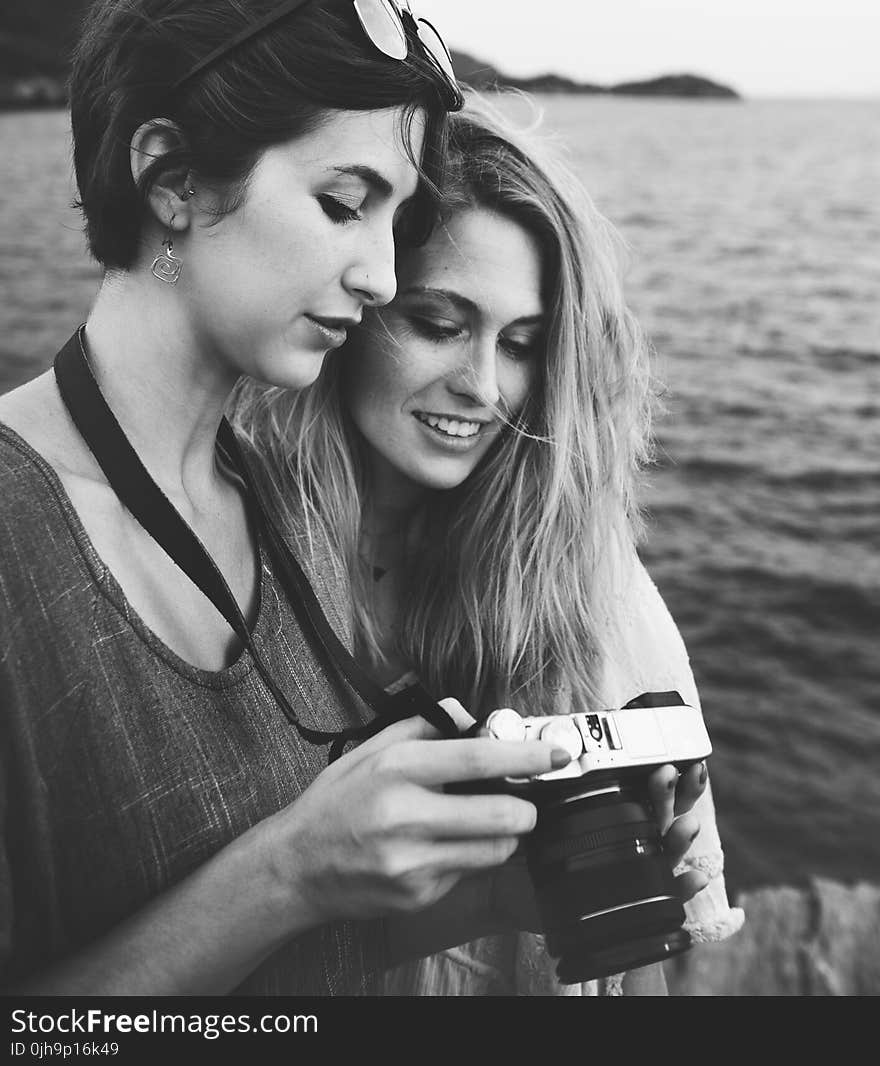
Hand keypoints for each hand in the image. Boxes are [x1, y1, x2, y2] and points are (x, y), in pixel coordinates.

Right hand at [259, 699, 572, 929]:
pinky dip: (467, 858)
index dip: (525, 757)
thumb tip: (470, 716)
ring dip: (503, 835)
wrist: (296, 867)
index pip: (477, 759)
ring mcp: (412, 862)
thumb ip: (423, 725)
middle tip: (525, 801)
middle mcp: (405, 816)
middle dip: (527, 809)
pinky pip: (467, 873)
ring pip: (494, 850)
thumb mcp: (370, 749)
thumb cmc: (337, 802)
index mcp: (397, 769)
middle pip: (500, 815)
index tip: (554, 753)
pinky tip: (439, 848)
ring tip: (481, 823)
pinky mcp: (417, 895)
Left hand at [489, 758, 709, 930]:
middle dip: (672, 793)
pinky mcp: (637, 900)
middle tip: (667, 775)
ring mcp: (641, 868)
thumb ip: (552, 784)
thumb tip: (550, 752)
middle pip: (663, 811)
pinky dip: (683, 886)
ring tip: (686, 824)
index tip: (681, 760)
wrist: (525, 892)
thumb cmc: (540, 847)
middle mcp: (636, 836)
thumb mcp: (546, 810)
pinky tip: (695, 877)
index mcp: (620, 811)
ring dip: (681, 835)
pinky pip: (666, 894)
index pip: (649, 788)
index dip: (670, 775)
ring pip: (669, 848)